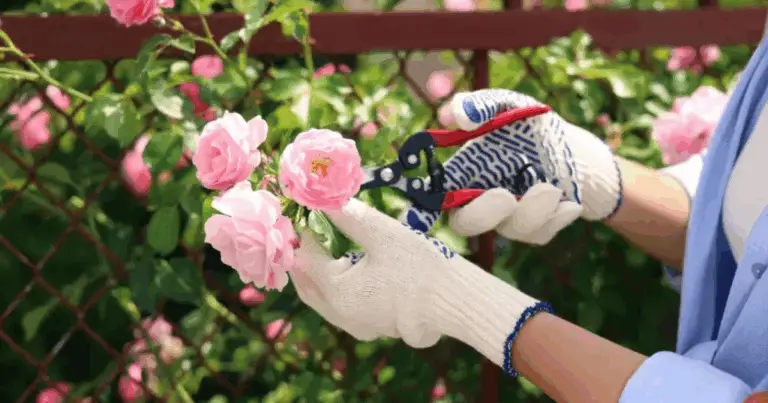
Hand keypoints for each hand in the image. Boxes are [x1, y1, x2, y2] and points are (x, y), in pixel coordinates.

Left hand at [291, 198, 541, 358]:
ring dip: (316, 275)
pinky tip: (343, 270)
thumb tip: (323, 197)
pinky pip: (340, 307)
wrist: (455, 302)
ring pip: (321, 299)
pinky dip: (333, 288)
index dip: (301, 233)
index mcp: (337, 291)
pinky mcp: (371, 328)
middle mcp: (340, 314)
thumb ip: (349, 216)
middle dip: (301, 258)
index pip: (305, 258)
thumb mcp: (382, 234)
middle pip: (305, 285)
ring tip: (319, 247)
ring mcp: (355, 325)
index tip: (301, 211)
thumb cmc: (419, 267)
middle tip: (301, 231)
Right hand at [404, 89, 621, 241]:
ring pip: (510, 229)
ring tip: (551, 188)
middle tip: (504, 195)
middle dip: (482, 215)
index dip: (419, 212)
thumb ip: (480, 105)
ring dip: (531, 211)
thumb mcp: (508, 104)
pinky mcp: (537, 229)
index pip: (432, 199)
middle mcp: (479, 200)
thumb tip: (455, 115)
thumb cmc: (529, 125)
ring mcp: (507, 218)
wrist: (574, 147)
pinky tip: (568, 201)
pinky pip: (540, 234)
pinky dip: (556, 217)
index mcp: (463, 173)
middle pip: (465, 224)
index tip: (412, 220)